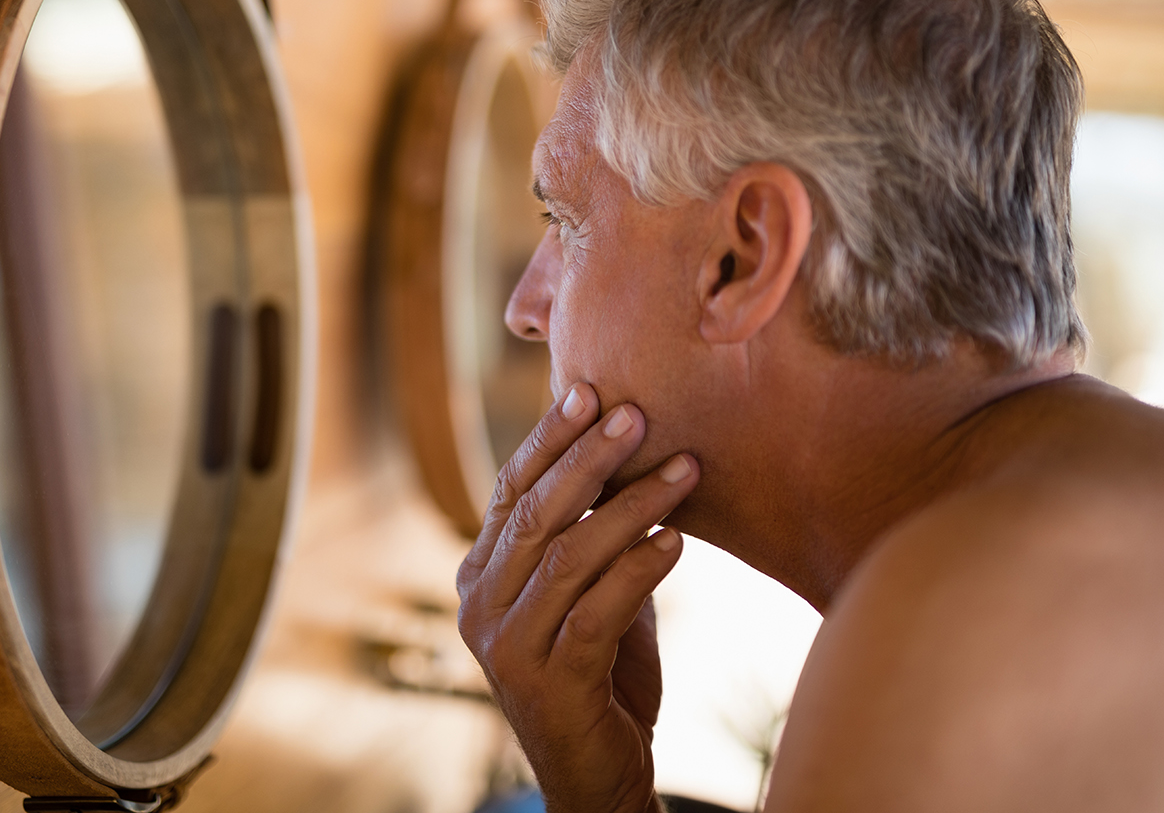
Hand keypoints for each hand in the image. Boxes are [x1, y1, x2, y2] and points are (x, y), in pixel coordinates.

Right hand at [457, 383, 699, 812]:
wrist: (601, 774)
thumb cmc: (600, 672)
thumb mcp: (590, 589)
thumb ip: (592, 534)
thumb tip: (627, 449)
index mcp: (480, 575)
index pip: (510, 490)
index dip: (548, 439)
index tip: (587, 390)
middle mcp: (479, 605)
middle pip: (535, 512)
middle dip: (588, 457)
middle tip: (635, 413)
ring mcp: (507, 646)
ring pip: (566, 555)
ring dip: (630, 505)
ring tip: (683, 468)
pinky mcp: (548, 682)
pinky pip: (596, 610)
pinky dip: (638, 569)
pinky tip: (677, 540)